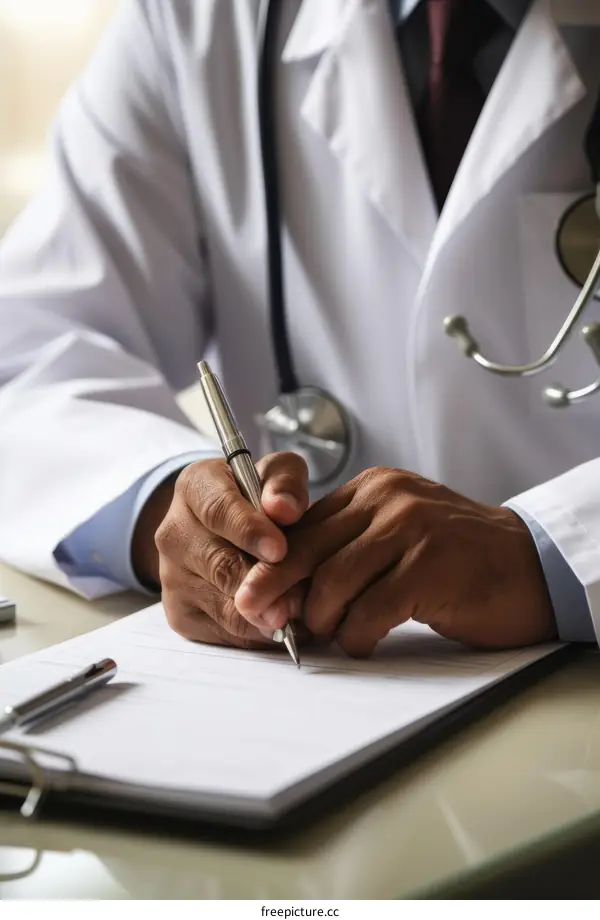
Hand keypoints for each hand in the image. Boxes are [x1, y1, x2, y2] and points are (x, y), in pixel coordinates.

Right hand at [134, 452, 308, 647]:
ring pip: (223, 605)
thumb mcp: (277, 474)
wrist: (223, 530)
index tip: (279, 548)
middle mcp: (174, 532)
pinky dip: (255, 632)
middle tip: (297, 598)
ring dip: (262, 613)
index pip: (216, 510)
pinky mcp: (180, 614)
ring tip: (297, 613)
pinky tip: (280, 622)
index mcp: (195, 487)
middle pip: (218, 565)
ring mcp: (172, 576)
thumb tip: (284, 509)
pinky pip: (223, 631)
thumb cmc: (258, 499)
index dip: (248, 531)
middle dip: (260, 584)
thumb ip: (285, 481)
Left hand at [234, 467, 556, 655]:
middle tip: (262, 620)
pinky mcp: (431, 567)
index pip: (305, 525)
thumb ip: (348, 550)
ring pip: (334, 582)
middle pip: (308, 549)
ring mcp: (412, 530)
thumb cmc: (456, 559)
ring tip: (330, 636)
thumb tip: (288, 591)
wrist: (530, 566)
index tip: (251, 594)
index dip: (273, 564)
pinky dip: (357, 636)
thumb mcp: (397, 536)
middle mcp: (389, 499)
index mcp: (374, 488)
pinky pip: (370, 611)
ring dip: (323, 620)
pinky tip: (364, 643)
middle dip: (277, 590)